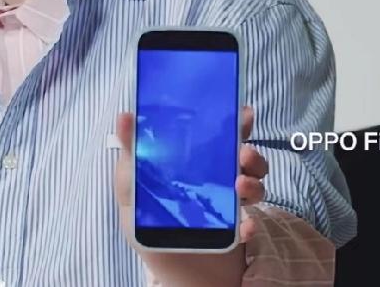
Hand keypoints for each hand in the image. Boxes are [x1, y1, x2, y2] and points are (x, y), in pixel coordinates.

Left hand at [113, 105, 267, 286]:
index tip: (243, 113)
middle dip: (250, 150)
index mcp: (195, 162)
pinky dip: (252, 224)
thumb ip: (130, 155)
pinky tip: (245, 228)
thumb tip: (124, 116)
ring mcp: (230, 203)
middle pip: (243, 155)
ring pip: (254, 183)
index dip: (234, 122)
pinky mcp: (237, 229)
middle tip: (244, 154)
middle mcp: (218, 178)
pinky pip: (253, 223)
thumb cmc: (145, 221)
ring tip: (242, 187)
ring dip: (254, 182)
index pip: (219, 135)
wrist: (165, 266)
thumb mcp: (131, 188)